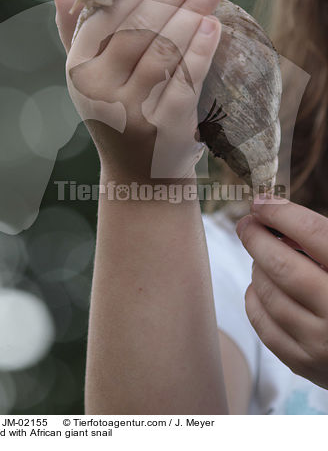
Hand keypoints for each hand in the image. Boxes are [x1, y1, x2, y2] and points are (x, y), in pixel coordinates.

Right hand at [53, 0, 225, 180]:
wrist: (140, 176)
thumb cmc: (119, 112)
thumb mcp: (93, 75)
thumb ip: (77, 30)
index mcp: (79, 69)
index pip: (107, 15)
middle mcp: (98, 89)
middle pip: (138, 27)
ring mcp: (130, 110)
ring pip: (162, 50)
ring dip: (191, 12)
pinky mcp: (162, 128)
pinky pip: (184, 82)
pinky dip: (200, 51)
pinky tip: (214, 25)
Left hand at [237, 196, 327, 388]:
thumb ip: (324, 241)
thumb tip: (277, 219)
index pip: (313, 234)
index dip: (282, 213)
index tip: (262, 202)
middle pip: (282, 266)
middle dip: (256, 238)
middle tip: (247, 224)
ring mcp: (322, 343)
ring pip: (268, 294)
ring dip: (257, 268)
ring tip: (262, 257)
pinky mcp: (306, 365)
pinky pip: (264, 326)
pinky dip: (255, 300)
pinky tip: (261, 287)